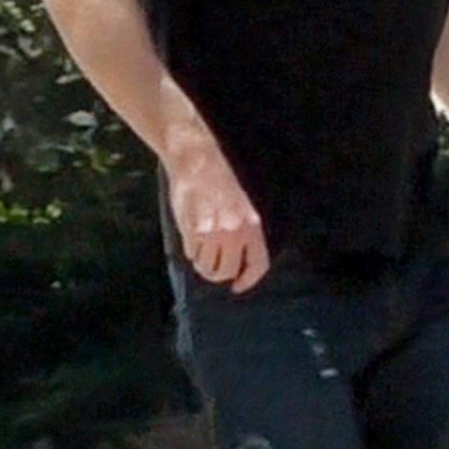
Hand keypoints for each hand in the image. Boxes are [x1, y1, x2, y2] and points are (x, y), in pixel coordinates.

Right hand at [165, 143, 268, 292]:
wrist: (197, 161)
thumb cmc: (218, 180)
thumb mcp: (241, 206)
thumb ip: (240, 231)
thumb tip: (234, 259)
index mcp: (252, 224)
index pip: (257, 264)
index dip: (248, 280)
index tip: (238, 286)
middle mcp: (235, 231)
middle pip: (228, 270)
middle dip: (217, 274)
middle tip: (210, 269)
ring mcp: (214, 232)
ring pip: (207, 265)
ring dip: (201, 264)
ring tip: (199, 251)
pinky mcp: (194, 230)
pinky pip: (191, 253)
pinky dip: (190, 251)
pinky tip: (191, 237)